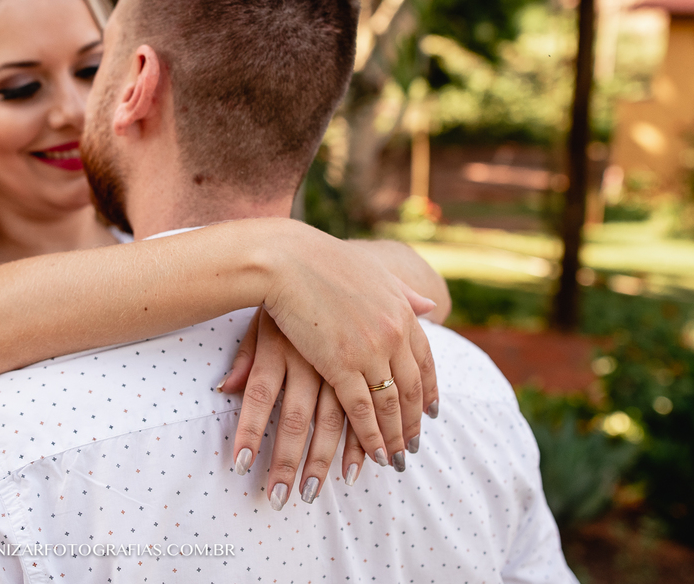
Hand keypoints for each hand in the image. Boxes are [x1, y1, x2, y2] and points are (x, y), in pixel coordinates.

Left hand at [220, 309, 366, 508]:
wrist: (330, 266)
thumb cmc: (288, 299)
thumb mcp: (261, 325)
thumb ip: (245, 360)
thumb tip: (223, 389)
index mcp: (278, 347)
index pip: (258, 396)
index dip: (248, 432)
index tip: (239, 468)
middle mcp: (309, 357)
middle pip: (295, 418)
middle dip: (286, 461)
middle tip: (278, 500)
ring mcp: (342, 361)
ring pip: (334, 421)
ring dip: (323, 461)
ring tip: (311, 494)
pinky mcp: (368, 363)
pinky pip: (366, 409)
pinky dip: (363, 440)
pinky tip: (363, 466)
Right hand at [259, 231, 440, 469]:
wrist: (286, 257)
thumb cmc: (319, 258)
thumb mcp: (371, 271)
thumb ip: (402, 291)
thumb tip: (429, 306)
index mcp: (401, 311)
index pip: (425, 360)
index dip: (429, 390)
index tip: (431, 413)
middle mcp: (394, 333)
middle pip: (410, 389)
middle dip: (412, 422)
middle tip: (412, 447)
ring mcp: (370, 350)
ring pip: (389, 405)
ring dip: (393, 437)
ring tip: (394, 461)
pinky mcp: (340, 364)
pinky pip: (361, 409)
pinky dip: (370, 436)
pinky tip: (373, 455)